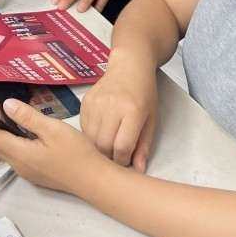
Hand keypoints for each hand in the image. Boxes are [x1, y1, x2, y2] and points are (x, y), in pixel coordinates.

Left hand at [0, 98, 110, 194]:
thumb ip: (28, 118)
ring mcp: (27, 171)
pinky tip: (18, 131)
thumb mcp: (53, 130)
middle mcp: (18, 165)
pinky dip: (10, 140)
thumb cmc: (76, 153)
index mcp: (19, 154)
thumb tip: (6, 105)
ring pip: (5, 150)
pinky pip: (15, 155)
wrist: (94, 180)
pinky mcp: (35, 173)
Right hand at [80, 51, 158, 170]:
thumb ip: (144, 145)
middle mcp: (112, 106)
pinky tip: (101, 131)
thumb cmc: (144, 93)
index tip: (126, 161)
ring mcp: (96, 103)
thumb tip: (137, 170)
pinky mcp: (85, 102)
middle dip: (109, 157)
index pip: (122, 147)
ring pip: (90, 139)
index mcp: (132, 111)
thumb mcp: (151, 119)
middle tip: (116, 156)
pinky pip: (83, 128)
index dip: (123, 161)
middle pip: (103, 145)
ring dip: (98, 148)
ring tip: (109, 145)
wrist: (129, 66)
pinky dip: (91, 136)